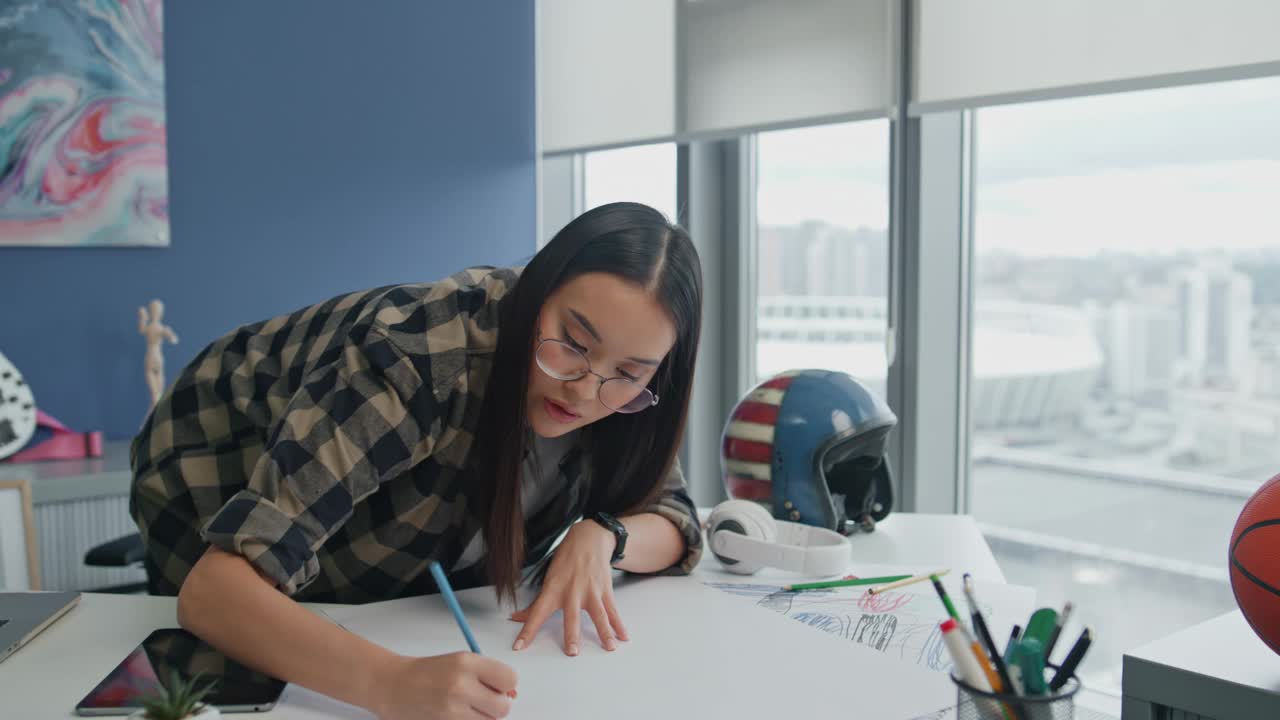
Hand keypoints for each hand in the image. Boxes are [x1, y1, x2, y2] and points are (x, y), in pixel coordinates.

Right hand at [370, 652, 516, 719]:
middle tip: (481, 700)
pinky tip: (456, 715)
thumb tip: (512, 694)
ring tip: (466, 707)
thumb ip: (488, 674)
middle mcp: (461, 685)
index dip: (506, 685)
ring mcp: (452, 709)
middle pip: (503, 707)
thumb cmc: (429, 673)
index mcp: (467, 662)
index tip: (497, 686)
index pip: (510, 679)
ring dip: (483, 717)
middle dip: (496, 705)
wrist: (394, 686)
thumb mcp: (460, 662)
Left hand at [510, 519, 628, 655]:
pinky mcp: (604, 590)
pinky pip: (612, 610)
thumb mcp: (548, 580)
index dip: (527, 630)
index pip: (537, 613)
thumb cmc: (566, 561)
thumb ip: (535, 603)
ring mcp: (590, 591)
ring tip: (609, 647)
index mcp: (553, 590)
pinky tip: (624, 636)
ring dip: (604, 631)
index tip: (519, 647)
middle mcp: (572, 591)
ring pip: (598, 614)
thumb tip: (516, 618)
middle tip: (572, 652)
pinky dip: (619, 624)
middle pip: (571, 616)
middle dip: (571, 634)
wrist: (588, 539)